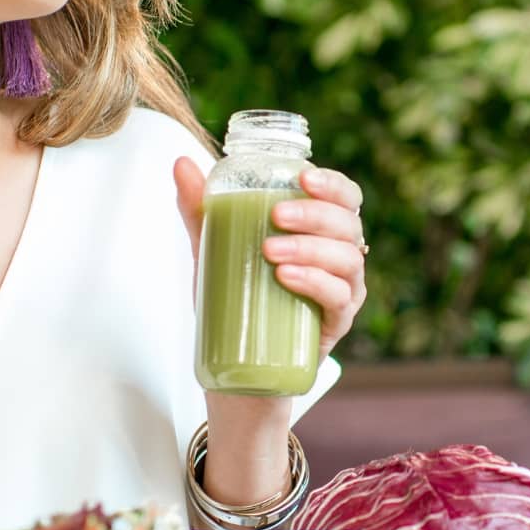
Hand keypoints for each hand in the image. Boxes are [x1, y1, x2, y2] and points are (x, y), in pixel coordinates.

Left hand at [173, 158, 367, 363]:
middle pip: (347, 223)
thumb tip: (181, 164)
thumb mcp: (216, 250)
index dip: (332, 184)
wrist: (241, 366)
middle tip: (276, 216)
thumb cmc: (238, 298)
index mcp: (322, 231)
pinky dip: (316, 283)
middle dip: (314, 214)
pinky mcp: (337, 324)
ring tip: (271, 251)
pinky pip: (339, 298)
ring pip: (346, 259)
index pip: (345, 197)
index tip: (304, 177)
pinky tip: (288, 276)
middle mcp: (341, 257)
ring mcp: (344, 291)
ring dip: (311, 248)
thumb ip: (201, 210)